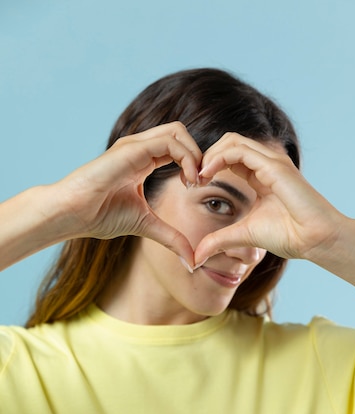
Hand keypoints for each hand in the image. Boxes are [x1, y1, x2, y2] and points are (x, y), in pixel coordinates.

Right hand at [53, 122, 201, 266]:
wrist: (73, 213)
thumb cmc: (100, 216)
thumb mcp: (146, 225)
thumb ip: (171, 238)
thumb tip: (192, 261)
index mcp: (143, 160)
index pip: (177, 148)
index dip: (194, 164)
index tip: (197, 188)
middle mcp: (140, 148)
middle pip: (180, 133)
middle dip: (199, 154)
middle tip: (201, 182)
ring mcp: (135, 146)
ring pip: (177, 132)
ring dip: (195, 155)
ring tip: (195, 182)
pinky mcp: (131, 149)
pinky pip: (168, 142)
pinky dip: (186, 157)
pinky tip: (187, 181)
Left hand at [193, 133, 344, 265]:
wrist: (315, 239)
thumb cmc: (289, 236)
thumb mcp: (244, 235)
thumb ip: (219, 240)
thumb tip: (196, 257)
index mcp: (261, 175)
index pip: (229, 156)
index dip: (207, 166)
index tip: (192, 185)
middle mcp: (266, 163)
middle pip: (228, 142)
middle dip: (205, 156)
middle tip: (191, 178)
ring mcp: (272, 161)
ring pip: (231, 141)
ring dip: (209, 155)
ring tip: (197, 176)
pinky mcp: (274, 165)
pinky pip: (239, 150)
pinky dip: (218, 158)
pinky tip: (207, 175)